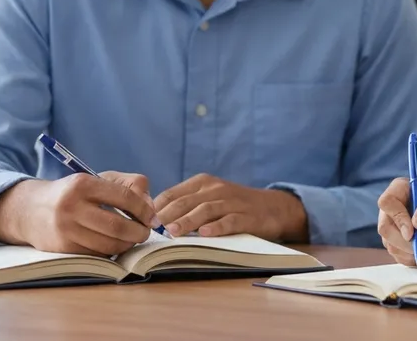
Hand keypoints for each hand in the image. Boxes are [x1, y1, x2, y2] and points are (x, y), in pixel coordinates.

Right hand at [0, 171, 160, 256]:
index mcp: (83, 184)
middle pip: (118, 225)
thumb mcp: (97, 180)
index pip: (124, 197)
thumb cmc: (73, 193)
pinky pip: (96, 254)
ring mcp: (65, 229)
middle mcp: (71, 206)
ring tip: (132, 239)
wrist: (30, 210)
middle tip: (146, 233)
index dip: (144, 210)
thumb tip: (150, 207)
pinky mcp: (62, 248)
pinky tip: (114, 245)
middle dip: (139, 232)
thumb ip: (128, 185)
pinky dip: (110, 252)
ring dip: (127, 245)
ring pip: (108, 244)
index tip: (152, 217)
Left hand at [153, 174, 307, 241]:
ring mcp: (232, 202)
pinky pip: (230, 221)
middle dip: (168, 214)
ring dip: (188, 221)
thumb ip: (186, 204)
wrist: (272, 207)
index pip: (173, 193)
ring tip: (173, 233)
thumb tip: (153, 219)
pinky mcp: (247, 216)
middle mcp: (216, 189)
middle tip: (153, 228)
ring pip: (205, 210)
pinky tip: (205, 234)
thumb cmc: (233, 205)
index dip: (157, 207)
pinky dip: (217, 227)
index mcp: (203, 182)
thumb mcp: (209, 197)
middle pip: (186, 201)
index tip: (143, 221)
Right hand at [376, 178, 416, 267]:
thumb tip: (416, 220)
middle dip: (407, 242)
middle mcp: (394, 210)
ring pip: (392, 245)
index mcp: (402, 191)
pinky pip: (400, 257)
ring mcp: (395, 229)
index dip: (397, 217)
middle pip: (385, 228)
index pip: (387, 202)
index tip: (412, 231)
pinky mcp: (400, 246)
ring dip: (416, 251)